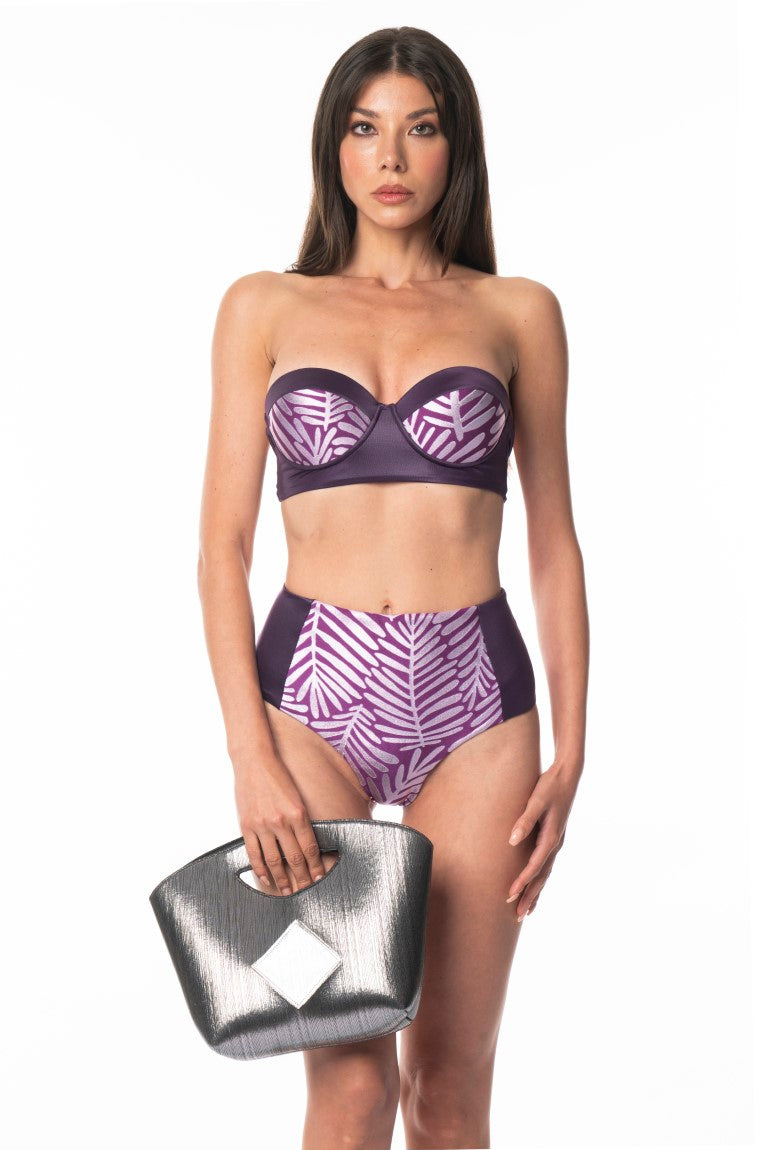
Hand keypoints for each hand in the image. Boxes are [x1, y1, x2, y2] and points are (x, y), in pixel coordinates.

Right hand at [233, 757, 326, 895]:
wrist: (254, 760)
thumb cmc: (278, 776)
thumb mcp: (297, 796)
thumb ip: (301, 820)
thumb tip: (308, 844)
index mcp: (298, 813)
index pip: (310, 848)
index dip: (315, 866)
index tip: (319, 878)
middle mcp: (281, 821)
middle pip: (294, 858)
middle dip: (303, 877)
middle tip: (307, 891)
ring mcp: (262, 824)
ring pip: (274, 860)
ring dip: (283, 879)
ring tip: (289, 891)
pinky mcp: (246, 825)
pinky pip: (254, 854)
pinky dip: (260, 870)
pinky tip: (267, 879)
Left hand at [506, 761, 580, 920]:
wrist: (568, 774)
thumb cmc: (550, 786)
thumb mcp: (536, 800)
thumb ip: (524, 820)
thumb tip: (511, 840)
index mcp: (551, 836)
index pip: (535, 866)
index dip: (522, 882)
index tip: (509, 896)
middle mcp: (556, 843)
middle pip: (542, 876)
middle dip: (530, 896)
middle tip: (517, 915)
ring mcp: (557, 842)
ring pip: (545, 873)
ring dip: (536, 892)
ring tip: (526, 911)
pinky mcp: (554, 837)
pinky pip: (546, 865)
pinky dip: (540, 879)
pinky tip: (535, 887)